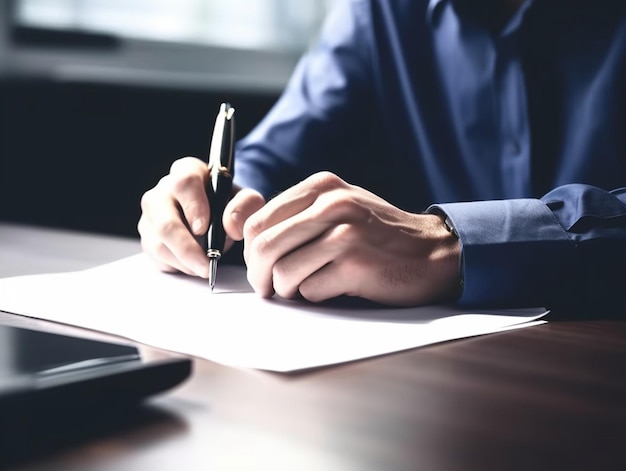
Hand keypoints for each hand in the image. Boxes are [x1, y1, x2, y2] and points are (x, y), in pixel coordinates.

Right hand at [138, 156, 263, 277]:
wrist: (216, 216)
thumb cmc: (226, 204)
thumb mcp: (244, 199)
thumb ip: (246, 205)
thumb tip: (231, 225)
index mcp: (186, 172)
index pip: (184, 183)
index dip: (194, 207)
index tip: (204, 228)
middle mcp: (162, 191)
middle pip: (165, 222)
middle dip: (187, 248)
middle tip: (207, 265)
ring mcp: (150, 216)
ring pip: (159, 245)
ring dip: (185, 262)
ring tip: (206, 266)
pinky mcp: (147, 237)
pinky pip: (158, 258)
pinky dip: (179, 266)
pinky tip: (194, 264)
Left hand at [239, 171, 460, 305]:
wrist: (433, 252)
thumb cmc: (378, 234)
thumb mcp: (340, 207)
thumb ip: (297, 216)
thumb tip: (247, 240)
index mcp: (321, 186)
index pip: (257, 220)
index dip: (250, 251)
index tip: (260, 266)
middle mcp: (332, 204)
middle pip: (263, 246)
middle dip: (259, 276)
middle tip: (268, 288)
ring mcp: (345, 234)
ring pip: (282, 272)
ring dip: (286, 290)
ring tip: (302, 289)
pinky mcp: (356, 265)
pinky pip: (309, 291)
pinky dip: (314, 296)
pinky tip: (333, 288)